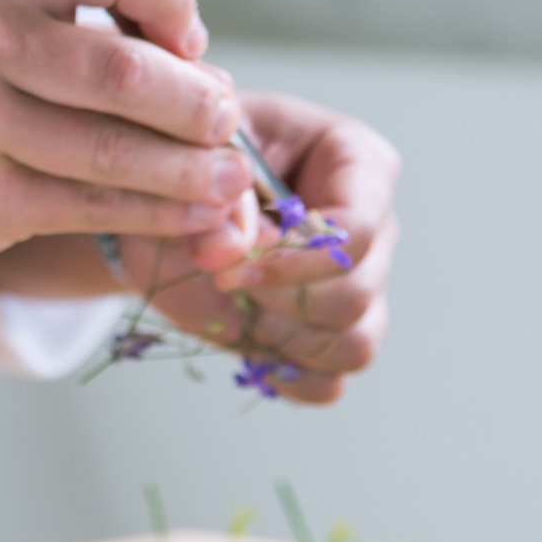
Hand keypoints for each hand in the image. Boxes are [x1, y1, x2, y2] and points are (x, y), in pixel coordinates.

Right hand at [0, 0, 252, 275]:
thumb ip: (63, 22)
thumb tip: (191, 67)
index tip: (188, 45)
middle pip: (125, 70)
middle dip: (196, 107)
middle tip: (226, 128)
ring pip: (113, 151)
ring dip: (190, 174)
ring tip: (229, 185)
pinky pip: (87, 208)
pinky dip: (153, 216)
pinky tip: (189, 219)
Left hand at [116, 91, 400, 403]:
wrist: (171, 216)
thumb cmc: (199, 169)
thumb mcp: (198, 160)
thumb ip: (218, 199)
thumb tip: (231, 250)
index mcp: (356, 164)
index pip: (360, 230)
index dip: (296, 260)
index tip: (236, 264)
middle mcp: (371, 231)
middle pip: (359, 293)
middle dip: (282, 300)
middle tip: (224, 281)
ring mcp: (355, 289)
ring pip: (355, 344)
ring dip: (286, 340)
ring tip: (241, 311)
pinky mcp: (323, 337)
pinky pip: (330, 382)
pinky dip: (288, 380)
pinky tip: (252, 350)